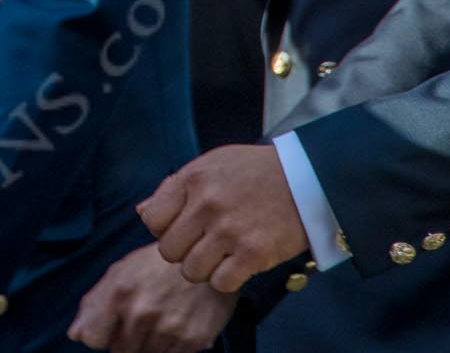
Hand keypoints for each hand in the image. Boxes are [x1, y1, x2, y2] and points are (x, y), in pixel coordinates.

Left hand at [68, 242, 236, 351]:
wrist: (205, 259)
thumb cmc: (155, 266)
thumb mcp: (120, 272)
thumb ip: (93, 304)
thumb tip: (76, 336)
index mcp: (118, 292)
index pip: (93, 339)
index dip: (99, 336)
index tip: (108, 329)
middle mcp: (142, 312)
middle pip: (120, 351)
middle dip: (125, 339)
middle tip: (141, 317)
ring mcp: (168, 328)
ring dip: (148, 344)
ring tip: (159, 319)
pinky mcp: (194, 340)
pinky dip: (170, 348)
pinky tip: (175, 326)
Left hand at [139, 145, 306, 292]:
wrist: (308, 177)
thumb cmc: (254, 172)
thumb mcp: (210, 166)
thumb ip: (174, 188)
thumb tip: (141, 213)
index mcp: (192, 179)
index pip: (152, 220)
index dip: (165, 229)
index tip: (185, 228)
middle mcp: (207, 204)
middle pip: (169, 251)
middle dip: (184, 252)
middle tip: (205, 245)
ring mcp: (229, 229)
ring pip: (191, 271)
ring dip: (205, 269)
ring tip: (222, 255)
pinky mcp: (254, 252)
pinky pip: (220, 282)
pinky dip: (227, 279)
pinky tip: (239, 264)